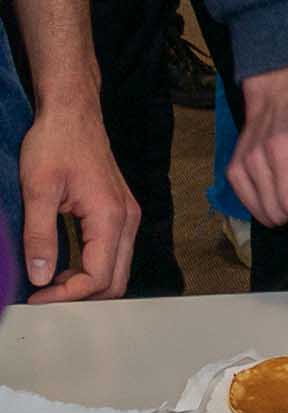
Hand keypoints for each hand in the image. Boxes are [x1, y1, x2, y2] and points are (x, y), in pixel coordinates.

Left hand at [19, 100, 138, 300]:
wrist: (72, 113)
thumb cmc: (57, 143)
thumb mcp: (38, 190)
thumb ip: (40, 237)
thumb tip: (40, 277)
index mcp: (110, 216)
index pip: (98, 276)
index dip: (67, 295)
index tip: (36, 298)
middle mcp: (127, 218)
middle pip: (116, 280)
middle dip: (81, 297)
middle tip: (44, 299)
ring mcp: (126, 215)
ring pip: (117, 269)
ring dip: (87, 285)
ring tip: (49, 284)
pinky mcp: (119, 211)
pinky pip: (113, 253)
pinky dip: (92, 269)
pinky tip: (64, 267)